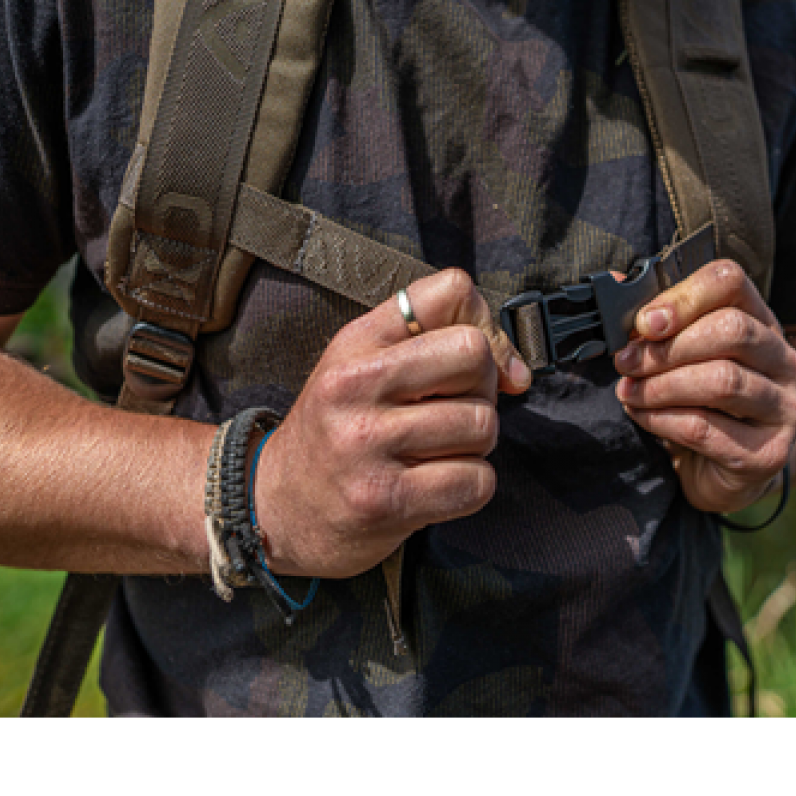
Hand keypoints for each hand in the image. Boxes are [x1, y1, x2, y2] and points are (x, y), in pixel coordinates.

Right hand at [254, 269, 530, 580]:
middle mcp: (356, 384)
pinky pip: (476, 481)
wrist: (276, 506)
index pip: (451, 290)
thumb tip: (519, 374)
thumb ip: (440, 342)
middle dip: (481, 390)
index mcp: (357, 340)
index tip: (471, 362)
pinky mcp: (385, 501)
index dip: (482, 325)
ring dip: (475, 445)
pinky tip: (434, 485)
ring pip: (482, 424)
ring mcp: (367, 443)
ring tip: (436, 452)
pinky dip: (470, 486)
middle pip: (474, 355)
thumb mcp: (367, 362)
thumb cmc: (339, 428)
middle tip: (450, 412)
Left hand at [614, 261, 795, 515]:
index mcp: (761, 322)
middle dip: (668, 348)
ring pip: (721, 381)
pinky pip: (705, 429)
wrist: (726, 472)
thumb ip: (658, 326)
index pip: (731, 282)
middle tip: (627, 363)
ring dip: (660, 385)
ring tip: (629, 392)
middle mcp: (785, 360)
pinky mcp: (770, 453)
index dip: (683, 296)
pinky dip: (661, 420)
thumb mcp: (683, 356)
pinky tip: (641, 416)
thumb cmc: (700, 403)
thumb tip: (619, 293)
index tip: (644, 323)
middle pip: (732, 330)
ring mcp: (786, 408)